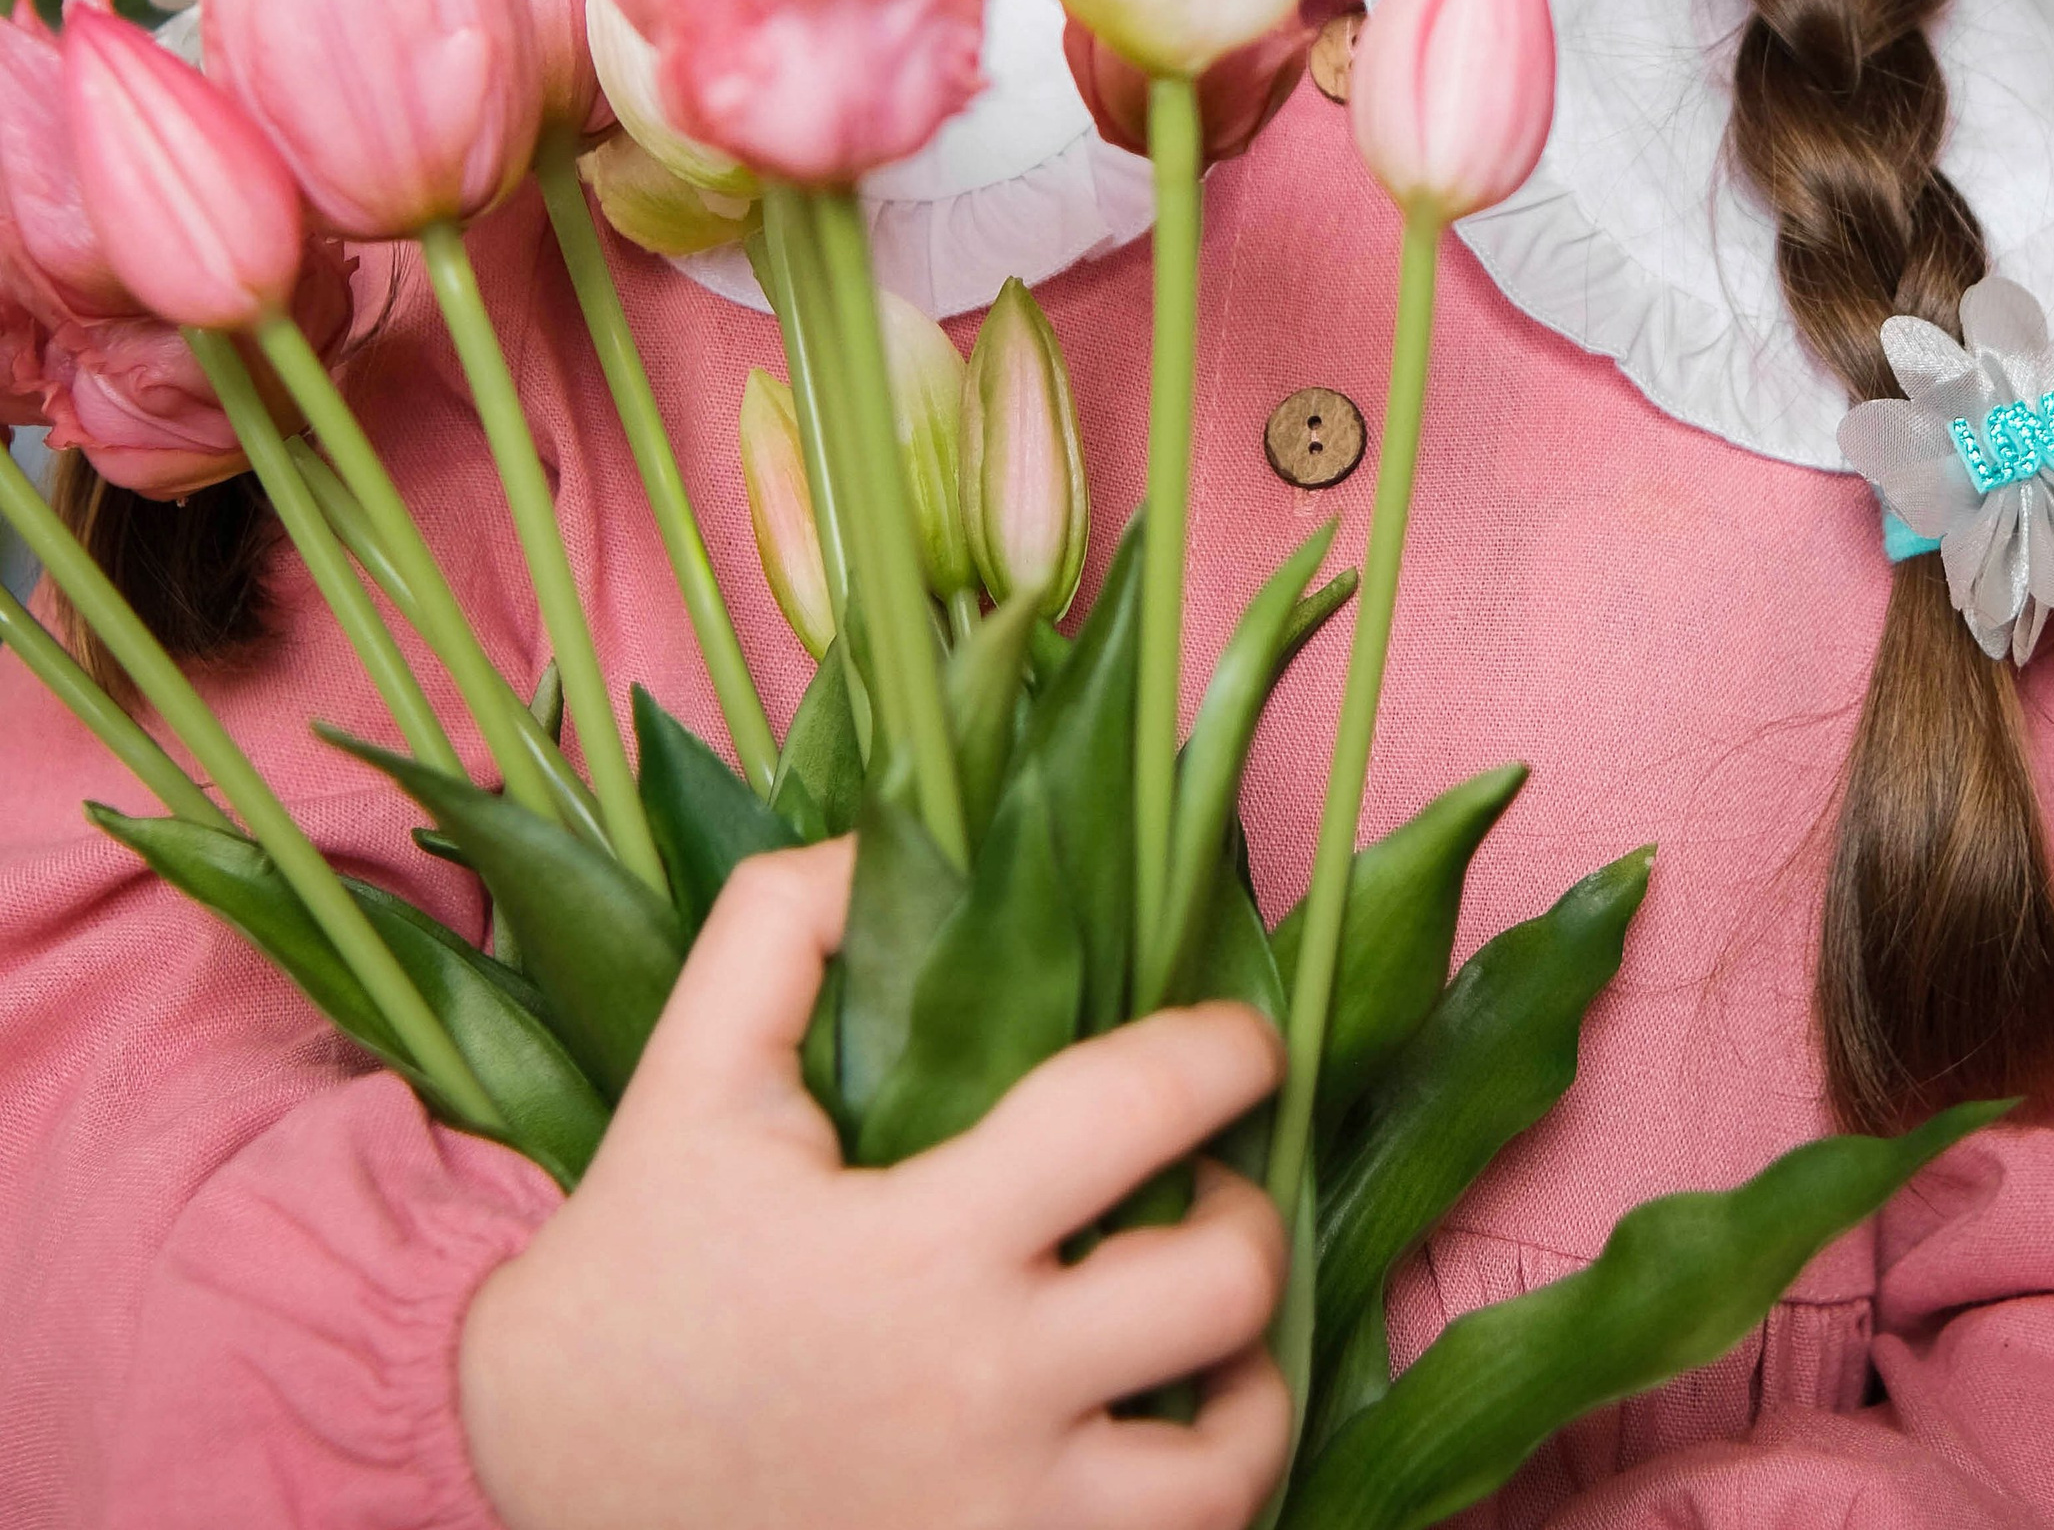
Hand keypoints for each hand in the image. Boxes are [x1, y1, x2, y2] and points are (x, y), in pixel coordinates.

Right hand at [461, 840, 1292, 1529]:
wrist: (546, 1477)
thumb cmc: (636, 1267)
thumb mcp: (689, 1072)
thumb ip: (782, 923)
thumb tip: (894, 843)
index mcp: (921, 1244)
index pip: (1138, 1109)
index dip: (1225, 1049)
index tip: (1243, 1038)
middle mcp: (983, 1392)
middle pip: (1224, 1291)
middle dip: (1248, 1215)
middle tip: (1205, 1191)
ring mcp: (1001, 1522)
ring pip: (1231, 1467)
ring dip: (1254, 1388)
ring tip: (1212, 1335)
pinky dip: (1203, 1501)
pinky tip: (1161, 1442)